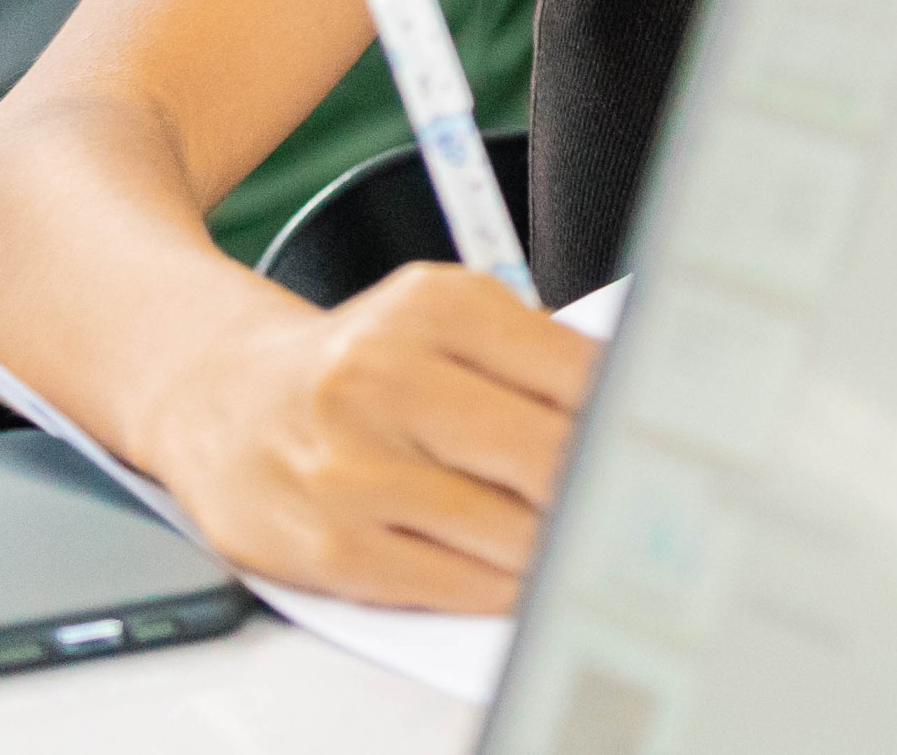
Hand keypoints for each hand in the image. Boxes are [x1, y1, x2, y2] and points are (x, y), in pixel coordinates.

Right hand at [134, 262, 599, 609]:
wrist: (221, 399)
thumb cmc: (357, 362)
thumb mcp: (443, 319)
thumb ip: (537, 353)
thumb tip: (638, 408)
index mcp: (435, 306)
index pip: (578, 372)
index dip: (636, 420)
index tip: (675, 445)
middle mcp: (384, 379)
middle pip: (548, 455)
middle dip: (604, 489)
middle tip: (645, 506)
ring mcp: (350, 469)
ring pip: (508, 531)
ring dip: (561, 547)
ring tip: (593, 542)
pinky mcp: (326, 547)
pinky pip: (449, 584)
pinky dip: (502, 589)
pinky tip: (527, 577)